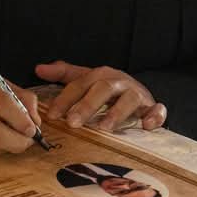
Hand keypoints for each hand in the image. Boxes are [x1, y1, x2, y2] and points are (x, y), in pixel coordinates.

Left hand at [36, 61, 166, 131]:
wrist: (139, 93)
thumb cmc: (108, 89)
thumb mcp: (86, 79)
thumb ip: (64, 74)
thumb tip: (38, 68)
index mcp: (100, 75)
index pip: (79, 84)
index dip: (65, 99)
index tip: (52, 115)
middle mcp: (119, 82)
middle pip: (102, 89)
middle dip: (87, 105)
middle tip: (72, 123)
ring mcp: (137, 94)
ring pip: (129, 99)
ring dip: (116, 113)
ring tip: (103, 128)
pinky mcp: (153, 107)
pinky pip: (158, 109)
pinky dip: (154, 116)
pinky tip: (146, 126)